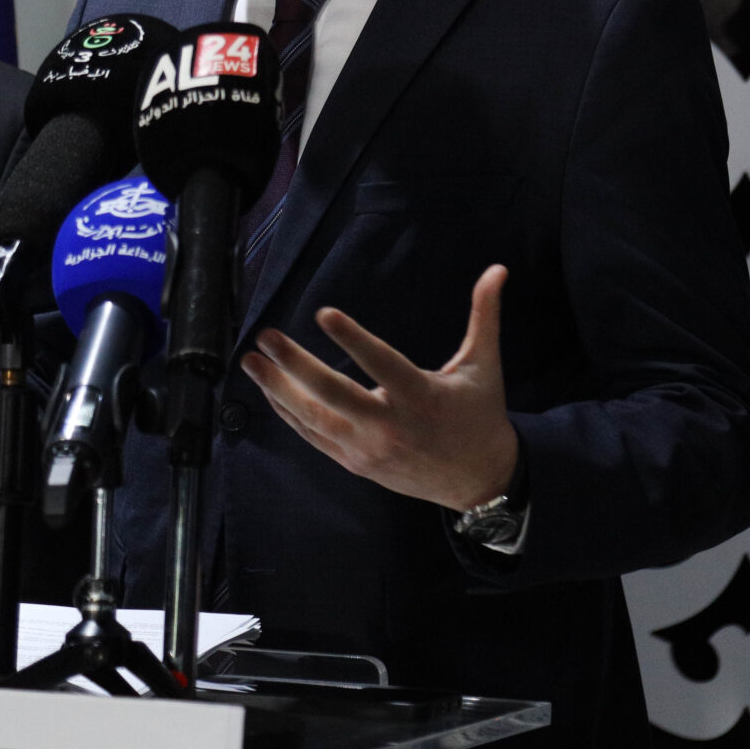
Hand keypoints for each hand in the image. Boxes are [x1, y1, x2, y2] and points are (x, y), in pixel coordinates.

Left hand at [240, 264, 519, 511]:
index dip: (353, 340)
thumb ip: (485, 315)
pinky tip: (269, 391)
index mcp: (422, 397)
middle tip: (267, 337)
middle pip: (333, 396)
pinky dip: (289, 414)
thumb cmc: (480, 414)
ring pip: (314, 419)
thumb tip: (498, 268)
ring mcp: (368, 449)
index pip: (382, 364)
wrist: (479, 480)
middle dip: (295, 366)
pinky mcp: (356, 463)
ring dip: (278, 389)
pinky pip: (314, 437)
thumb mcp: (485, 364)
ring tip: (251, 361)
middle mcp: (390, 426)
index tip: (324, 313)